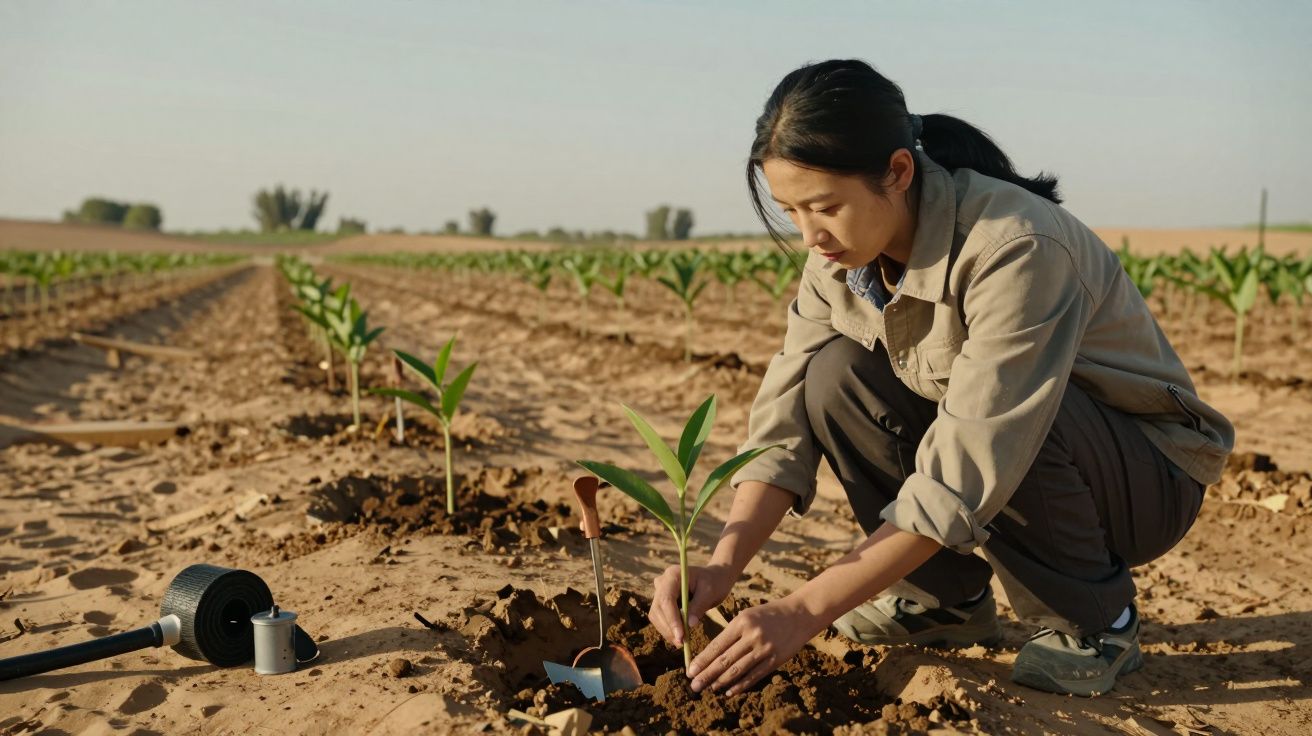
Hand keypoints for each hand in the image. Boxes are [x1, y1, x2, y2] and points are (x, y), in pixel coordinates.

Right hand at [648, 564, 733, 646]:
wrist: (713, 578)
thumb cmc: (714, 582)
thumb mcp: (710, 592)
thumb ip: (699, 606)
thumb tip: (689, 625)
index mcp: (673, 575)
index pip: (666, 599)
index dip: (672, 619)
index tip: (681, 635)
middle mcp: (662, 582)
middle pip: (658, 608)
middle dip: (669, 627)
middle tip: (682, 643)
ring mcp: (660, 591)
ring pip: (656, 615)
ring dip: (667, 630)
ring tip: (682, 642)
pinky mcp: (661, 601)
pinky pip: (660, 617)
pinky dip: (668, 628)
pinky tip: (680, 636)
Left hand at [686, 595, 822, 695]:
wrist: (799, 614)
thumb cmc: (768, 615)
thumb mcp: (747, 616)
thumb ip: (732, 633)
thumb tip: (712, 655)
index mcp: (741, 622)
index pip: (717, 645)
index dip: (702, 660)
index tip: (690, 670)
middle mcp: (752, 636)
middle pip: (725, 660)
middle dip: (707, 674)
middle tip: (694, 685)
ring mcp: (764, 649)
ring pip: (738, 670)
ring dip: (721, 681)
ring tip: (709, 688)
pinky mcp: (775, 659)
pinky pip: (754, 675)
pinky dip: (740, 685)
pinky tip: (729, 691)